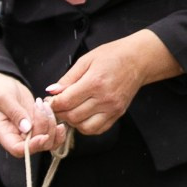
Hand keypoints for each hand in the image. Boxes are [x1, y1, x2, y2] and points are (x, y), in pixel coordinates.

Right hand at [0, 72, 66, 155]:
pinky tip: (52, 112)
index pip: (18, 150)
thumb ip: (15, 112)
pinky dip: (56, 126)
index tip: (43, 135)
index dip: (33, 146)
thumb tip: (27, 128)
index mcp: (3, 134)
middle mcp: (17, 138)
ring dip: (51, 124)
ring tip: (44, 105)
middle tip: (40, 106)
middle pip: (37, 146)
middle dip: (44, 127)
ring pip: (48, 141)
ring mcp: (28, 133)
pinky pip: (52, 134)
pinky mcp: (38, 126)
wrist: (1, 84)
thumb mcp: (3, 98)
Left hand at [46, 31, 181, 135]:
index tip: (49, 101)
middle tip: (57, 106)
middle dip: (60, 113)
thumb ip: (68, 78)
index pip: (66, 102)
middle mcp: (105, 99)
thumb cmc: (112, 56)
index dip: (53, 104)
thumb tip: (52, 91)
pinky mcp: (118, 115)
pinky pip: (98, 130)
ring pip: (85, 128)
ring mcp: (112, 109)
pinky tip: (83, 116)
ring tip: (70, 111)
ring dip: (73, 122)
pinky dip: (86, 127)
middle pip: (73, 116)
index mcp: (95, 82)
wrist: (138, 60)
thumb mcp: (86, 60)